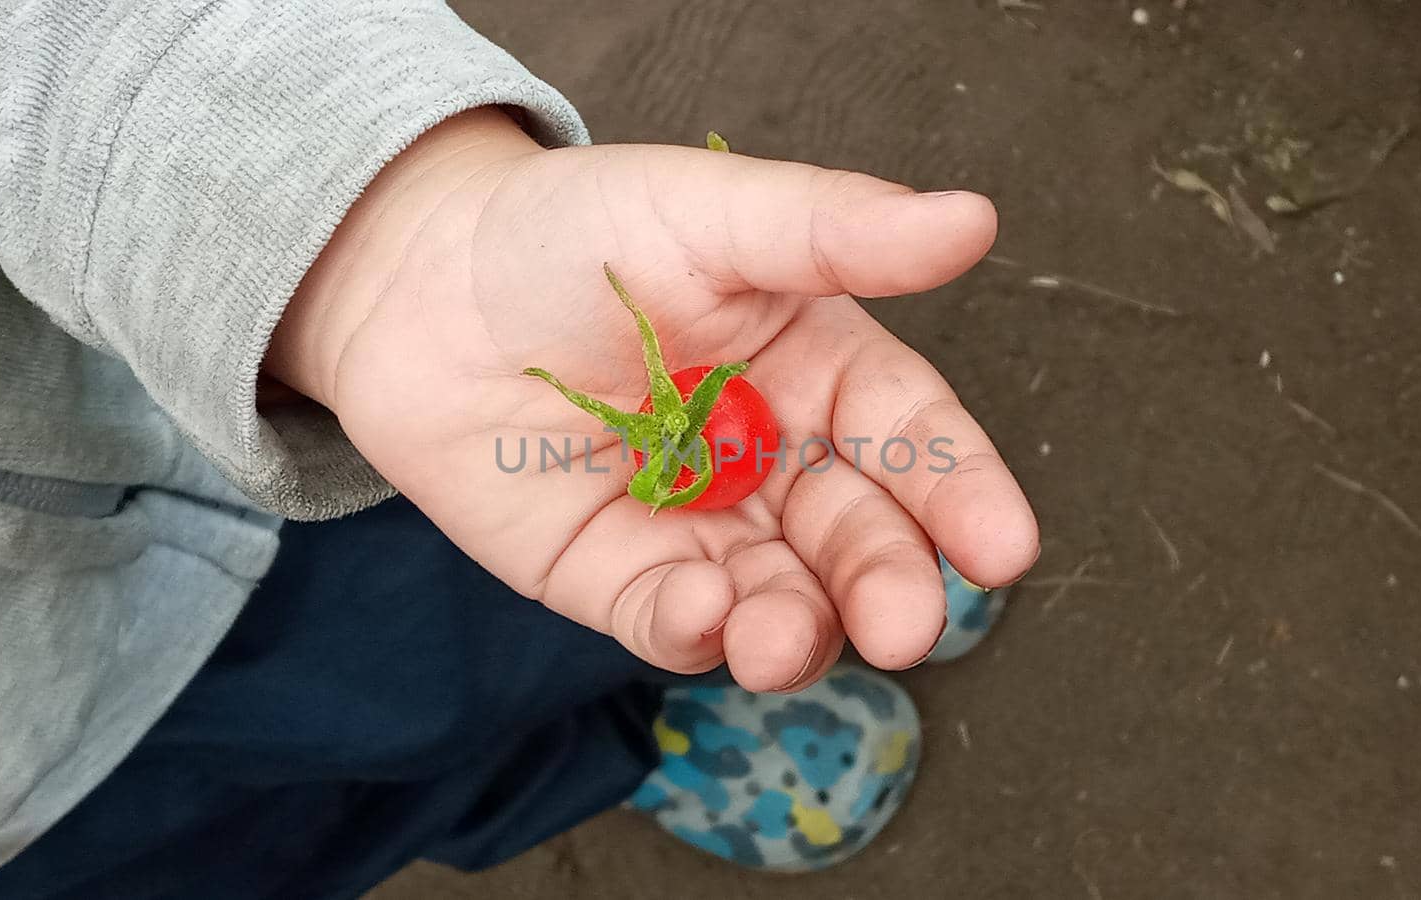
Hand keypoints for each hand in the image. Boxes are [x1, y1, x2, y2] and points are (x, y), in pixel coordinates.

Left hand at [267, 108, 1037, 691]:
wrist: (417, 284)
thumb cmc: (571, 232)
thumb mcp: (710, 212)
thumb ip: (836, 229)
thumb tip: (970, 219)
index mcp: (818, 368)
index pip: (912, 438)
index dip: (963, 493)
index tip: (1002, 548)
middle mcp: (773, 458)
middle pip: (856, 537)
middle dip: (887, 585)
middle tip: (905, 624)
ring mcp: (697, 525)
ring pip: (776, 599)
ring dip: (796, 630)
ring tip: (784, 638)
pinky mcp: (614, 576)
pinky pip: (671, 622)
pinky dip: (695, 630)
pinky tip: (700, 612)